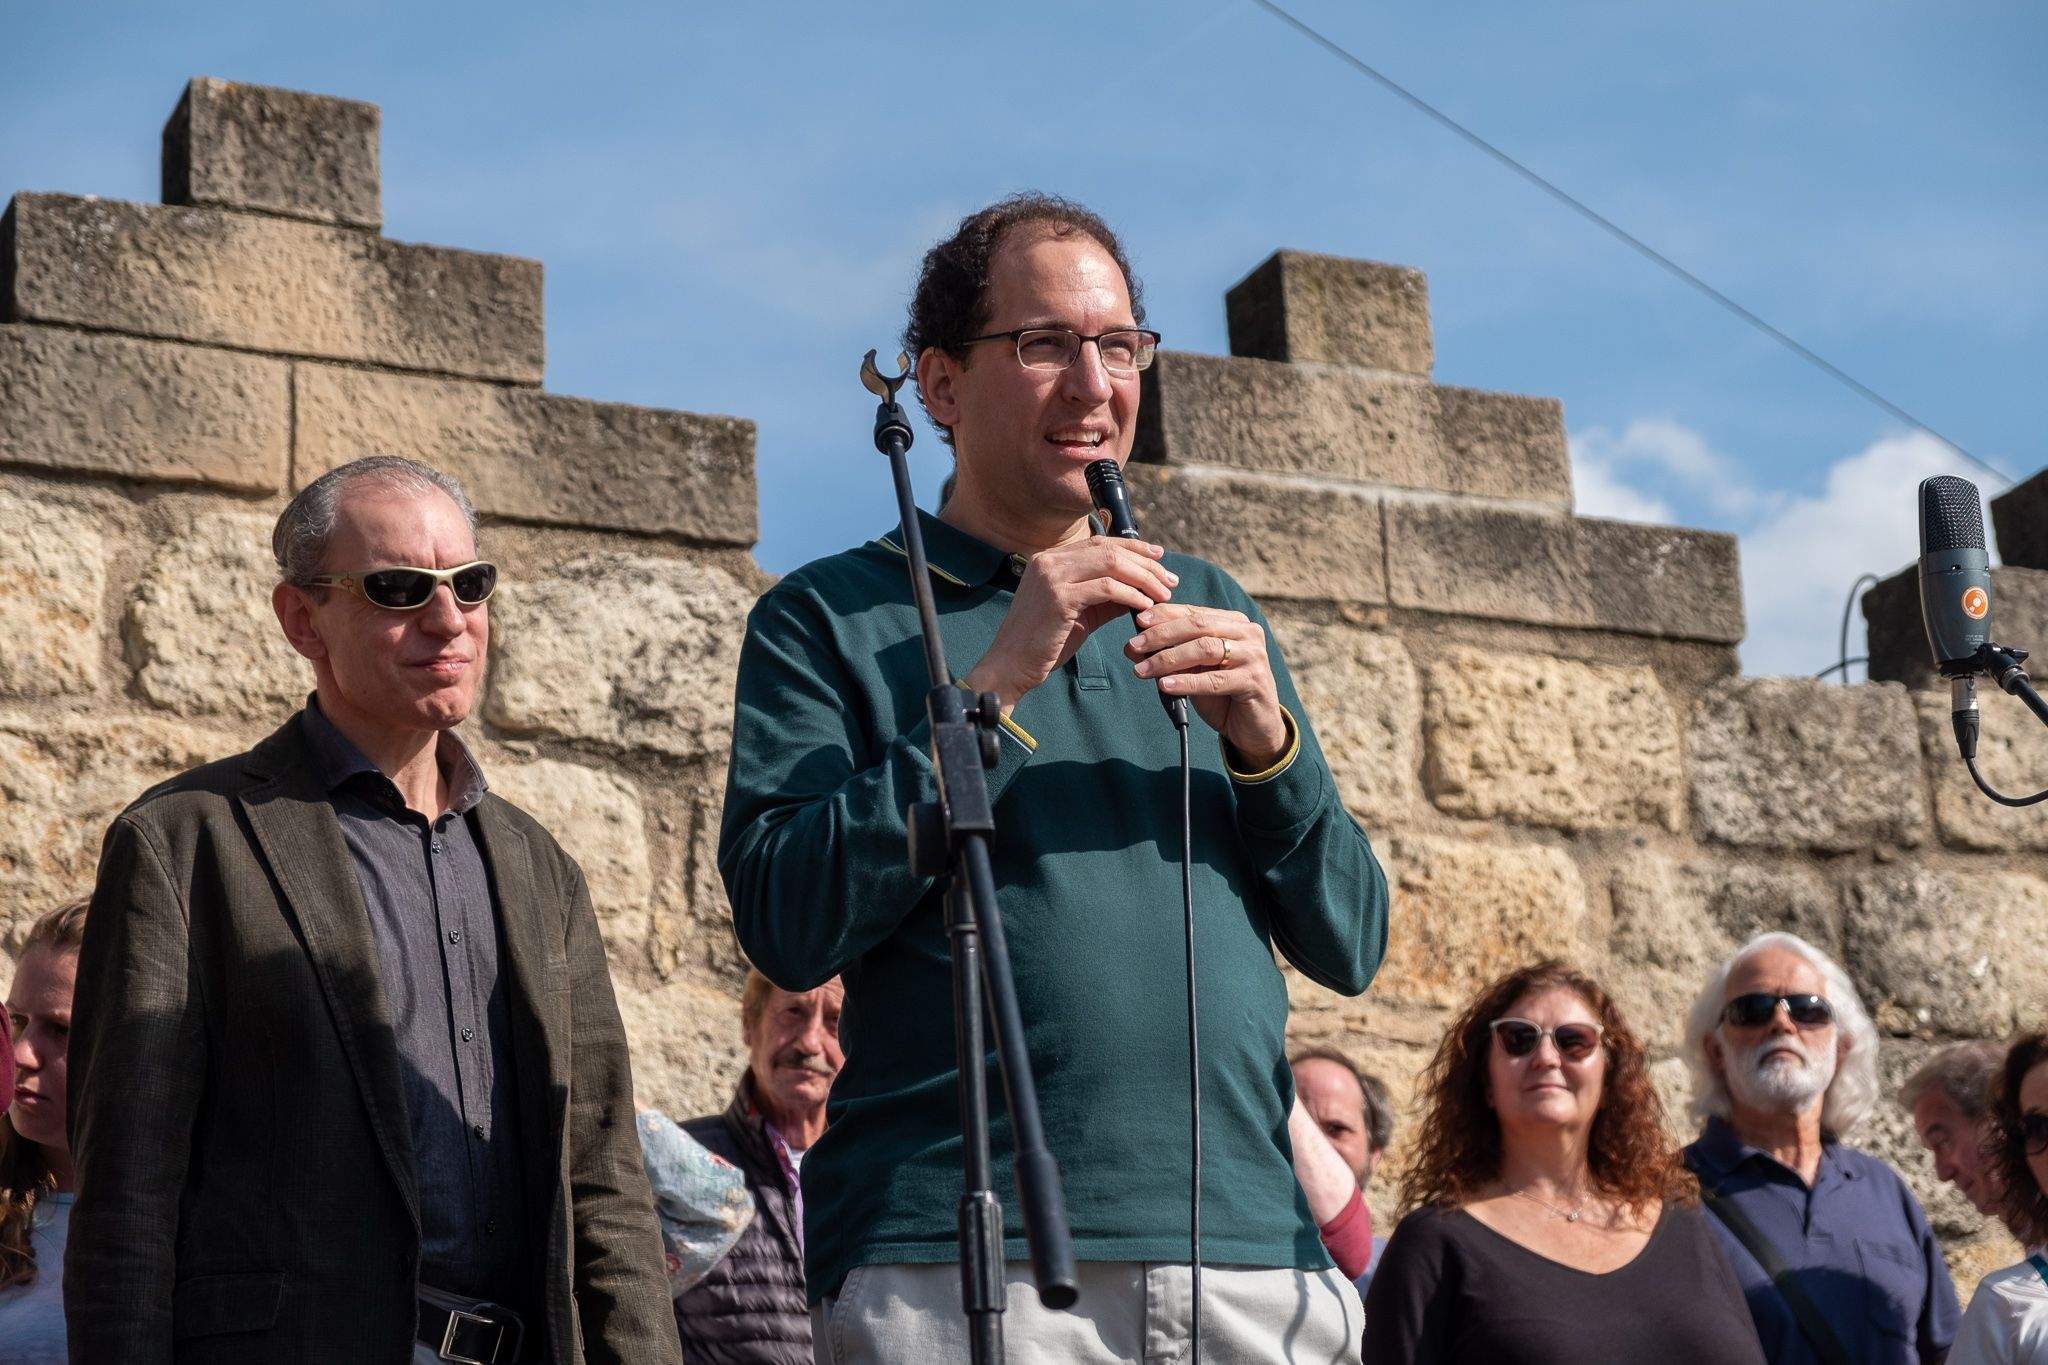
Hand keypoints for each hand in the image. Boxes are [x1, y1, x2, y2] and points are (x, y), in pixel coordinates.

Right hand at [962, 535, 1176, 709]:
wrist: (1011, 665)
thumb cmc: (1044, 642)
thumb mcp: (1079, 612)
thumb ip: (1106, 597)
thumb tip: (1141, 589)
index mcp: (1050, 559)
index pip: (1100, 543)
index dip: (1134, 548)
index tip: (1160, 557)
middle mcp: (1049, 561)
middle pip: (1110, 550)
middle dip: (1146, 563)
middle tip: (1170, 580)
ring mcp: (1052, 577)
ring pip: (1111, 564)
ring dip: (1144, 579)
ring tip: (1163, 594)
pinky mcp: (1058, 598)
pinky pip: (1107, 589)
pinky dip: (1131, 595)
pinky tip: (1145, 607)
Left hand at [1126, 603, 1287, 768]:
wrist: (1254, 727)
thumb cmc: (1223, 694)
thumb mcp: (1194, 671)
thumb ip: (1170, 655)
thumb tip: (1132, 647)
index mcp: (1233, 622)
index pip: (1194, 612)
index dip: (1164, 615)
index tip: (1138, 621)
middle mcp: (1247, 633)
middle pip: (1197, 626)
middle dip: (1161, 635)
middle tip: (1134, 645)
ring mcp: (1253, 656)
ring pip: (1205, 649)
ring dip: (1169, 659)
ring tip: (1142, 670)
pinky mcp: (1254, 681)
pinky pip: (1214, 680)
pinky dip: (1186, 682)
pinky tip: (1164, 686)